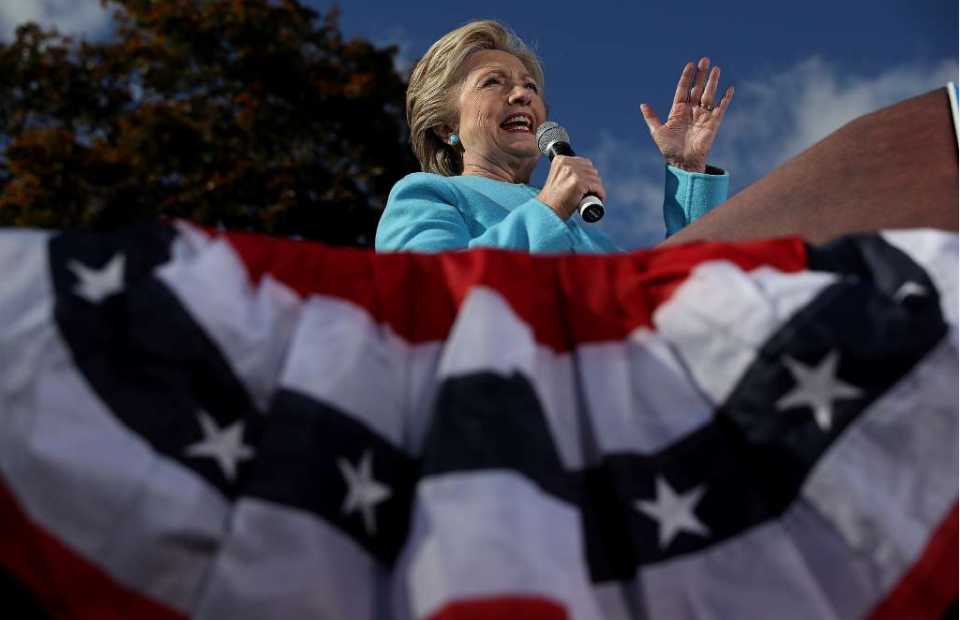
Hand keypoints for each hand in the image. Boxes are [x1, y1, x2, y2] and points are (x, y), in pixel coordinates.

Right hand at [536, 155, 605, 220]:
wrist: (547, 211)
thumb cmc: (553, 200)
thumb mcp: (558, 179)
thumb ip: (567, 172)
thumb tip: (585, 173)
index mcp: (560, 159)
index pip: (584, 162)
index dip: (588, 175)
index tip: (588, 186)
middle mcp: (566, 162)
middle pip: (591, 169)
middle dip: (593, 181)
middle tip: (590, 193)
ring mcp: (573, 171)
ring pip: (595, 178)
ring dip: (597, 188)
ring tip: (592, 198)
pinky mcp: (579, 181)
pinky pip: (597, 186)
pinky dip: (600, 194)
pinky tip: (599, 199)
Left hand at [640, 58, 733, 172]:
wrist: (683, 162)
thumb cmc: (669, 149)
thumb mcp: (657, 132)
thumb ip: (651, 117)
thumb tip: (642, 104)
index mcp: (678, 110)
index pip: (683, 89)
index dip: (686, 77)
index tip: (690, 64)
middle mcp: (691, 110)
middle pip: (697, 88)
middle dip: (701, 74)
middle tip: (705, 60)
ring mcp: (703, 115)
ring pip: (709, 94)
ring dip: (712, 82)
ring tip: (716, 68)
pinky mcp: (713, 122)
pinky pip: (721, 108)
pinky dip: (725, 99)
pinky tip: (729, 88)